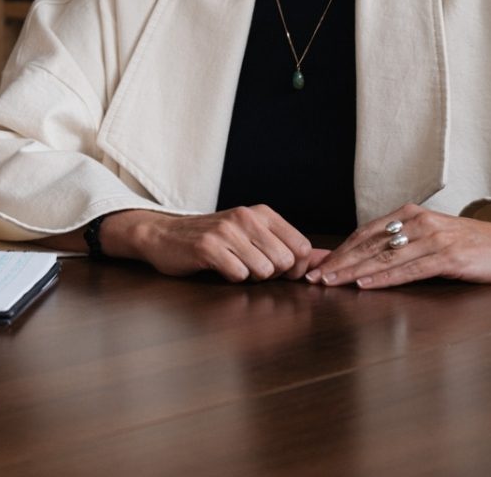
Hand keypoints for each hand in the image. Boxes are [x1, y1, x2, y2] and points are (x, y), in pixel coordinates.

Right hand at [100, 206, 318, 281]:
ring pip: (262, 270)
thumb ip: (292, 248)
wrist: (163, 235)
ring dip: (249, 277)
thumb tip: (327, 260)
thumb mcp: (254, 237)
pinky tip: (218, 267)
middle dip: (270, 273)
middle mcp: (246, 217)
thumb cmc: (213, 239)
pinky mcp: (208, 246)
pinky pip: (238, 275)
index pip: (300, 247)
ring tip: (232, 265)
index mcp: (262, 213)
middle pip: (284, 262)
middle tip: (248, 266)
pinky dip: (231, 278)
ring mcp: (226, 230)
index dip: (293, 268)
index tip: (274, 268)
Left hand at [305, 203, 490, 288]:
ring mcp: (433, 238)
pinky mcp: (448, 257)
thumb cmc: (470, 245)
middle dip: (339, 262)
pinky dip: (385, 277)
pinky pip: (410, 269)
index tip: (316, 266)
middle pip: (369, 244)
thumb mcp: (431, 238)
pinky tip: (367, 285)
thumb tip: (363, 261)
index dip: (340, 250)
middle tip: (313, 277)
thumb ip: (400, 246)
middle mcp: (418, 223)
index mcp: (410, 215)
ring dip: (354, 271)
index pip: (365, 233)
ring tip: (331, 283)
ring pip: (384, 256)